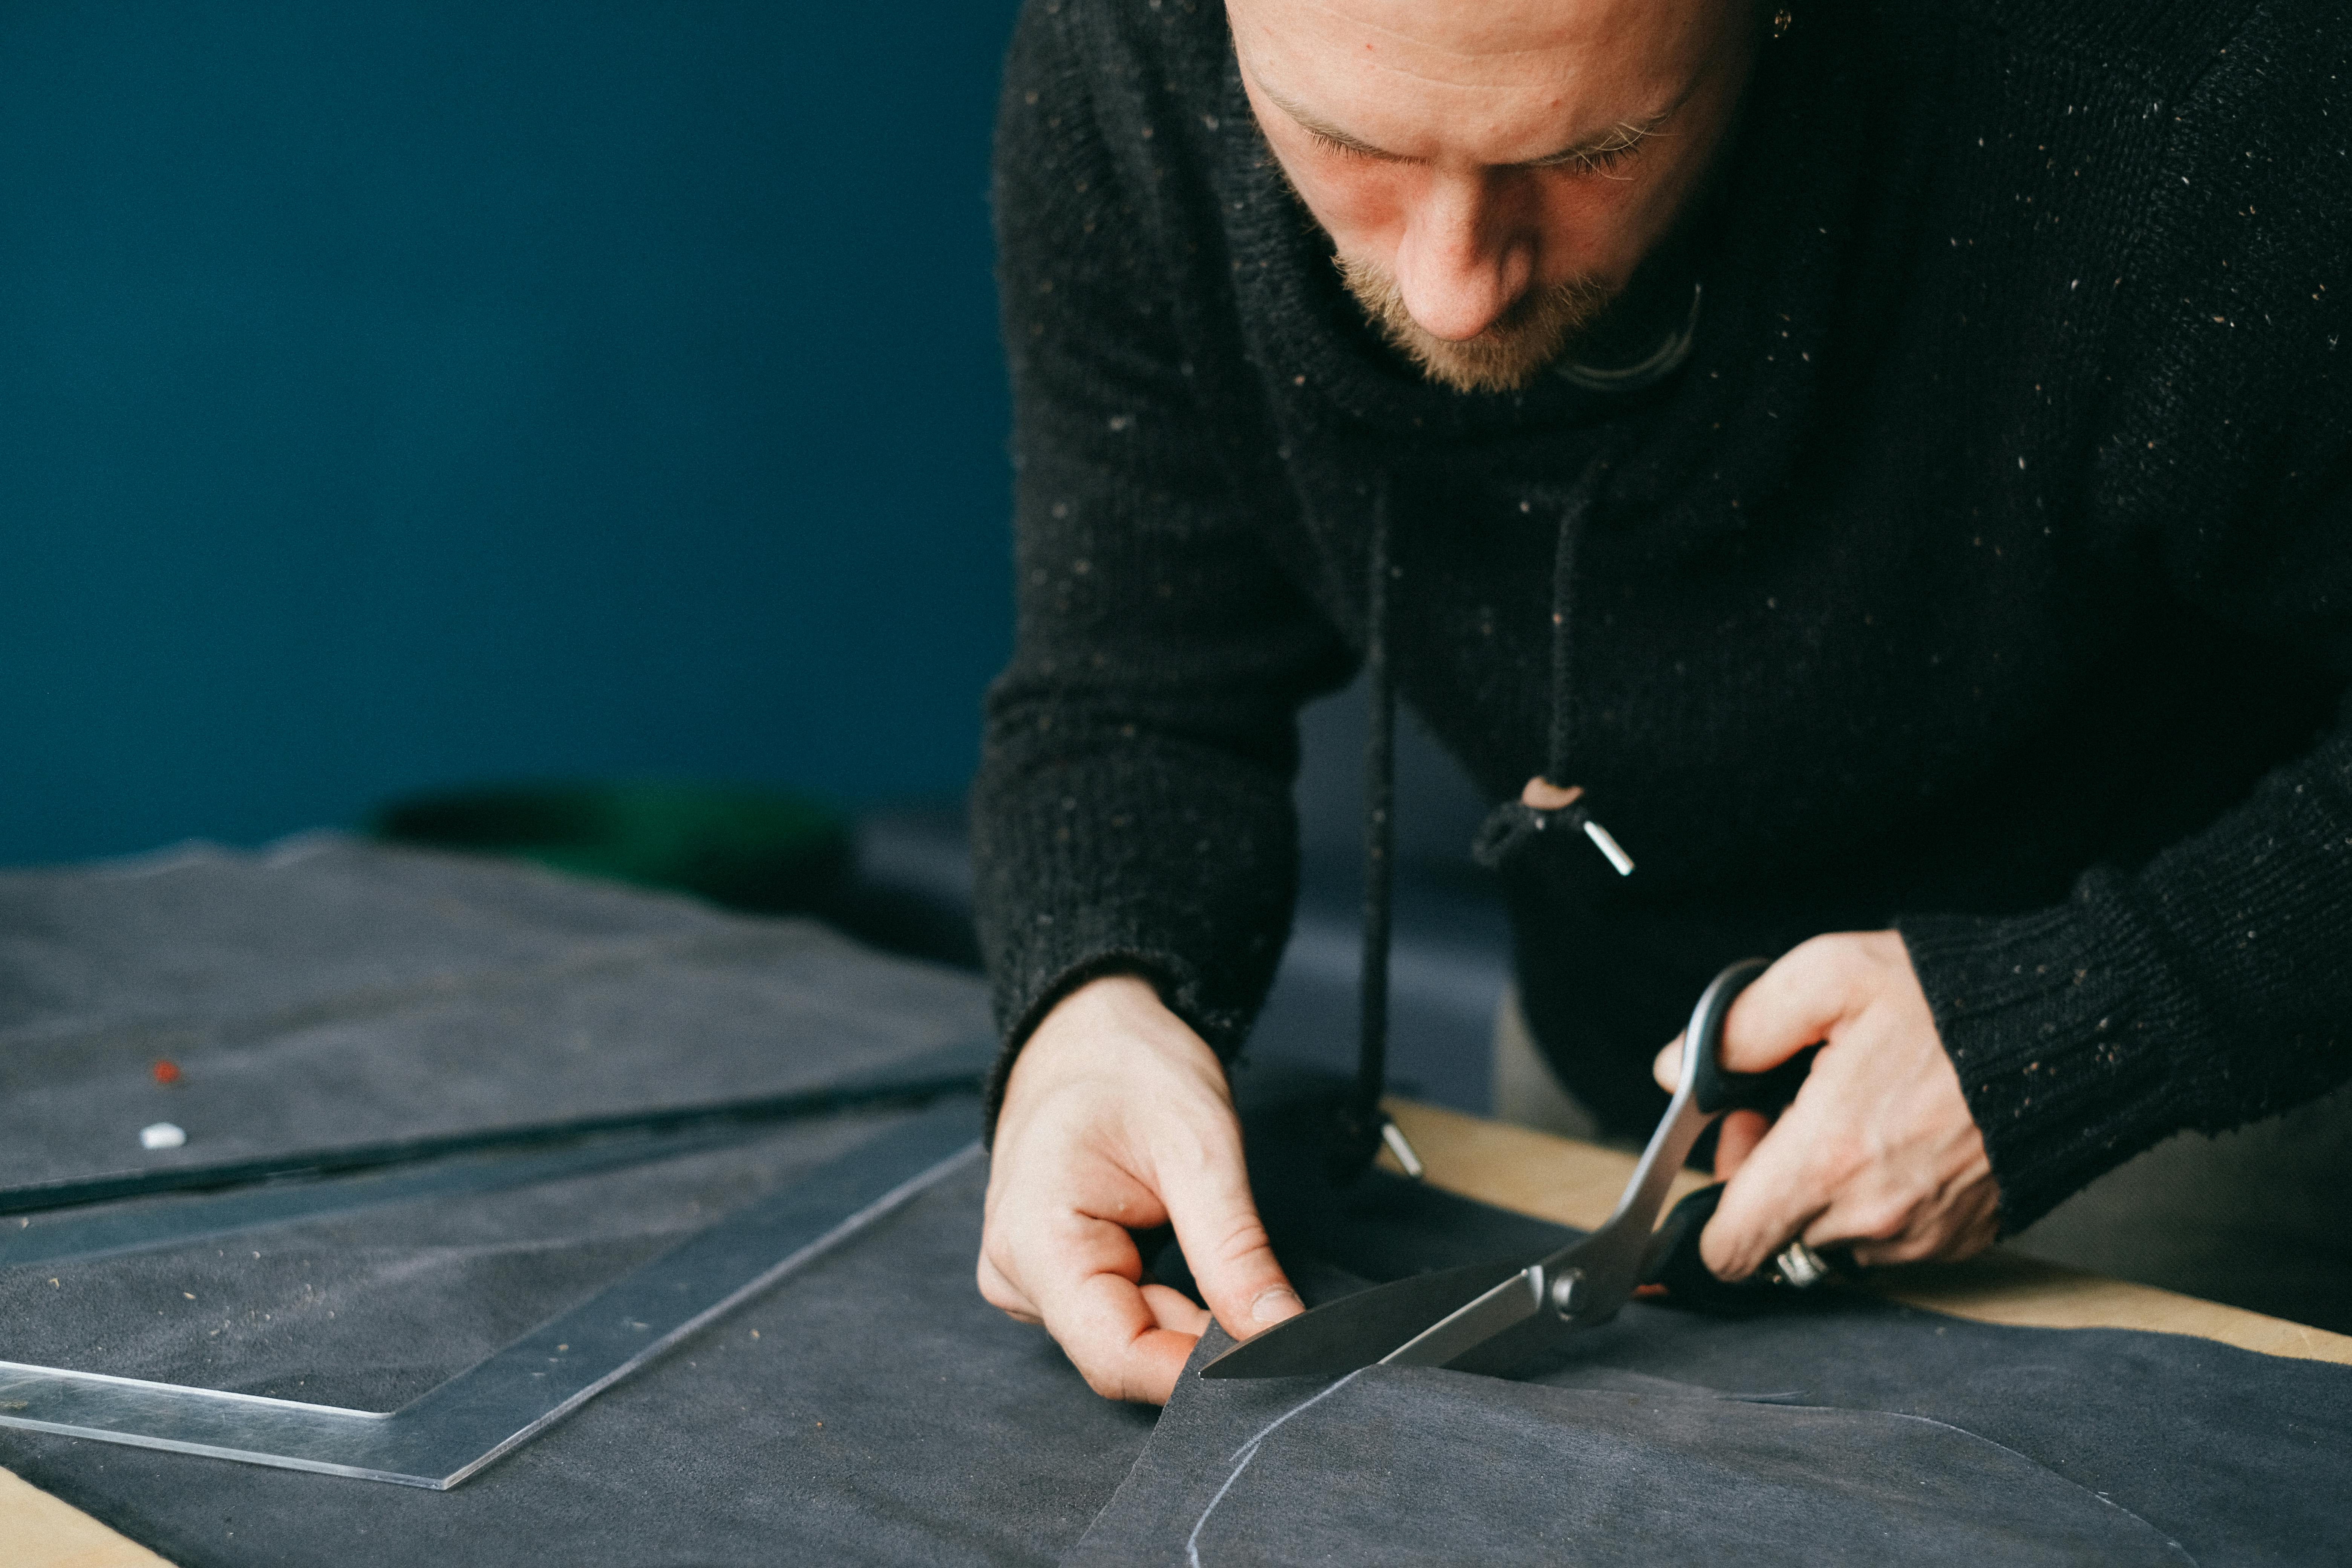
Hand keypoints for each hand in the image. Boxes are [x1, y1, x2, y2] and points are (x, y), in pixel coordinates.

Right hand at [979, 974, 1302, 1401]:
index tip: (1276, 1360)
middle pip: (1122, 1354)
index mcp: (1035, 1240)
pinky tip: (1195, 1269)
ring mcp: (1029, 1279)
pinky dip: (1171, 1308)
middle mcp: (1016, 1273)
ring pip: (1126, 1341)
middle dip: (1203, 1346)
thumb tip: (1282, 1335)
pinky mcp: (1053, 1277)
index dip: (1198, 1373)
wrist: (1090, 1033)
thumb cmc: (1132, 1069)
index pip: (1115, 1356)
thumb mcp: (1200, 1149)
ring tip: (1230, 1269)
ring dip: (1190, 1324)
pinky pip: (1119, 1319)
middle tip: (1278, 1316)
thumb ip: (1235, 1251)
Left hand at [1652, 932, 1999, 1278]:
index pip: (1728, 1247)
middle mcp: (1873, 1213)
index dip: (1708, 1212)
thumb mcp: (1829, 975)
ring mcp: (1923, 1234)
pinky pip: (1890, 1238)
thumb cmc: (1954, 1001)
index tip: (1730, 1155)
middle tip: (1789, 1108)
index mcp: (1829, 1156)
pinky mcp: (1962, 1238)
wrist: (2077, 1028)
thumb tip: (1678, 1070)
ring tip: (1853, 1113)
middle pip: (1775, 1238)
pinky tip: (1899, 1135)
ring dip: (1825, 1191)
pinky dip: (1879, 1197)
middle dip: (1766, 1184)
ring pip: (1832, 1240)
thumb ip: (1738, 1025)